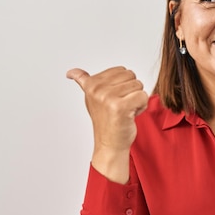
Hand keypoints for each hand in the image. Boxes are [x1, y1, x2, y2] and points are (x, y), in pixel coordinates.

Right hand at [67, 66, 148, 181]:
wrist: (110, 145)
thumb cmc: (106, 122)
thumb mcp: (92, 98)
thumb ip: (84, 82)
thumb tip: (71, 72)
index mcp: (91, 84)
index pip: (122, 70)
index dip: (123, 85)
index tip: (113, 99)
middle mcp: (97, 89)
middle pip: (131, 76)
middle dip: (131, 91)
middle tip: (121, 106)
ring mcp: (108, 97)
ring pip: (139, 86)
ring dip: (136, 99)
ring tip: (125, 111)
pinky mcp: (120, 107)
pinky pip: (143, 96)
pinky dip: (141, 107)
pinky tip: (130, 115)